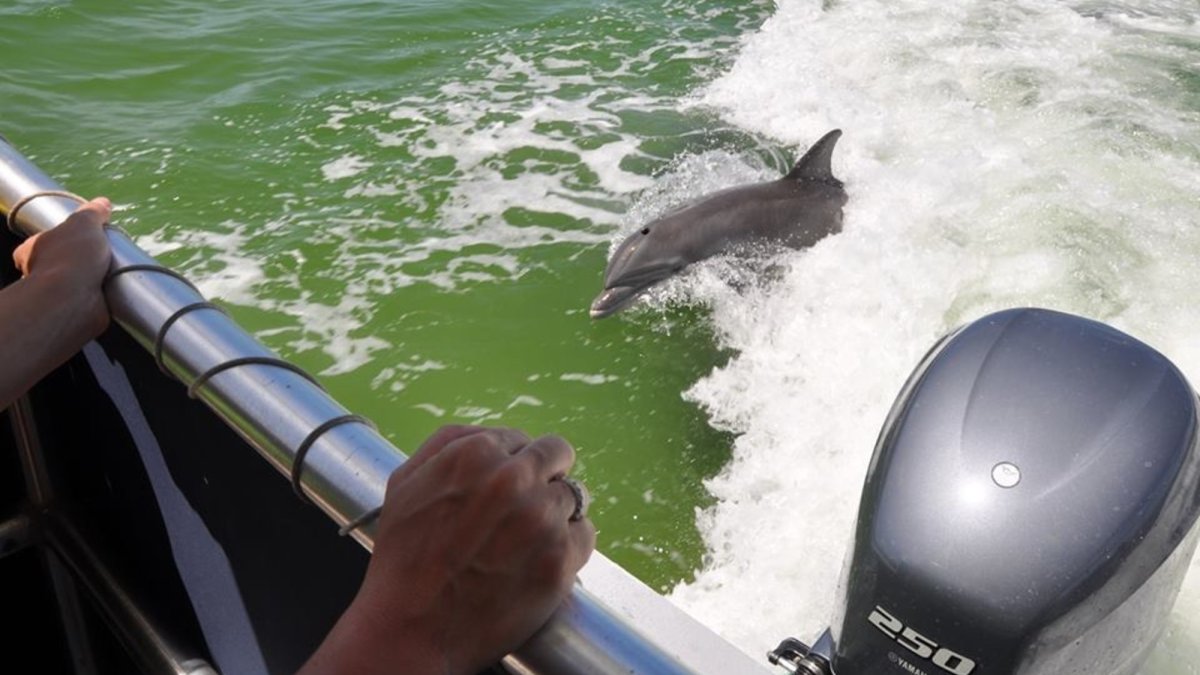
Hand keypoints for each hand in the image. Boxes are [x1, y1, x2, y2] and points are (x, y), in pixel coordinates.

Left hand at [12, 196, 112, 337]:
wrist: (74, 300)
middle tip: (104, 252)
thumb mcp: (83, 224)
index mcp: (32, 250)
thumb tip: (103, 203)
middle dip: (82, 259)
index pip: (43, 241)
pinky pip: (91, 300)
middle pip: (62, 261)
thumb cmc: (70, 257)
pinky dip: (102, 295)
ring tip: (114, 270)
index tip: (82, 236)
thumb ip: (92, 213)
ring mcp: (56, 294)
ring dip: (95, 278)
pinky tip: (115, 288)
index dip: (61, 237)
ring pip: (77, 282)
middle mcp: (39, 273)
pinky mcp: (74, 311)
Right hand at [301, 426, 596, 674]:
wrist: (409, 630)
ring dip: (555, 514)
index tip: (504, 491)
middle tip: (525, 509)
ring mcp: (541, 519)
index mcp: (477, 454)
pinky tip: (537, 562)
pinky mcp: (560, 559)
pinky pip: (585, 535)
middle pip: (558, 456)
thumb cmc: (403, 558)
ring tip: (523, 544)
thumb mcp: (406, 482)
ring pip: (573, 497)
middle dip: (545, 477)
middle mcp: (514, 479)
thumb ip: (450, 443)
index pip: (523, 440)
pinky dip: (569, 547)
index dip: (514, 465)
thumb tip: (494, 434)